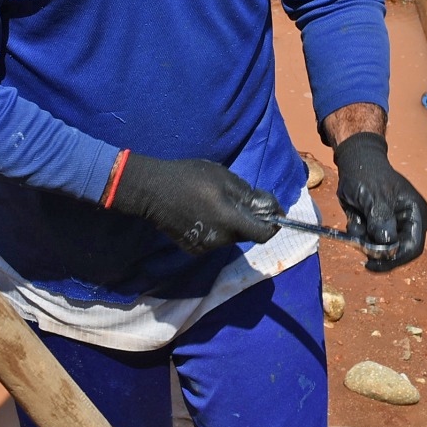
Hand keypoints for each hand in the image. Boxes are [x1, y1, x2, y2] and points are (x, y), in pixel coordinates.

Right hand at [107, 152, 281, 255]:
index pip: (263, 234)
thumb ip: (249, 195)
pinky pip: (215, 241)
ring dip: (232, 224)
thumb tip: (269, 206)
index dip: (273, 224)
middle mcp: (219, 239)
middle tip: (239, 200)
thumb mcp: (224, 177)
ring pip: (230, 237)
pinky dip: (216, 230)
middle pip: (246, 234)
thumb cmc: (190, 178)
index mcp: (229, 221)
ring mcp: (205, 247)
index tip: (273, 213)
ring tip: (216, 204)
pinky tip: (203, 214)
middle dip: (249, 219)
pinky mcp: (193, 249)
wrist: (152, 191)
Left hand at [333, 132, 426, 271]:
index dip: (395, 259)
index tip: (373, 263)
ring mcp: (392, 226)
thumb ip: (382, 221)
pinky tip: (356, 218)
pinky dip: (359, 235)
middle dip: (376, 249)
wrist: (355, 163)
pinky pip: (369, 242)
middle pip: (396, 251)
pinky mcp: (378, 227)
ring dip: (364, 240)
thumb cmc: (369, 174)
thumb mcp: (375, 197)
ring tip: (357, 219)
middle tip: (359, 240)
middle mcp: (407, 223)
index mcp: (416, 214)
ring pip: (380, 249)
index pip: (413, 247)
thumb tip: (388, 245)